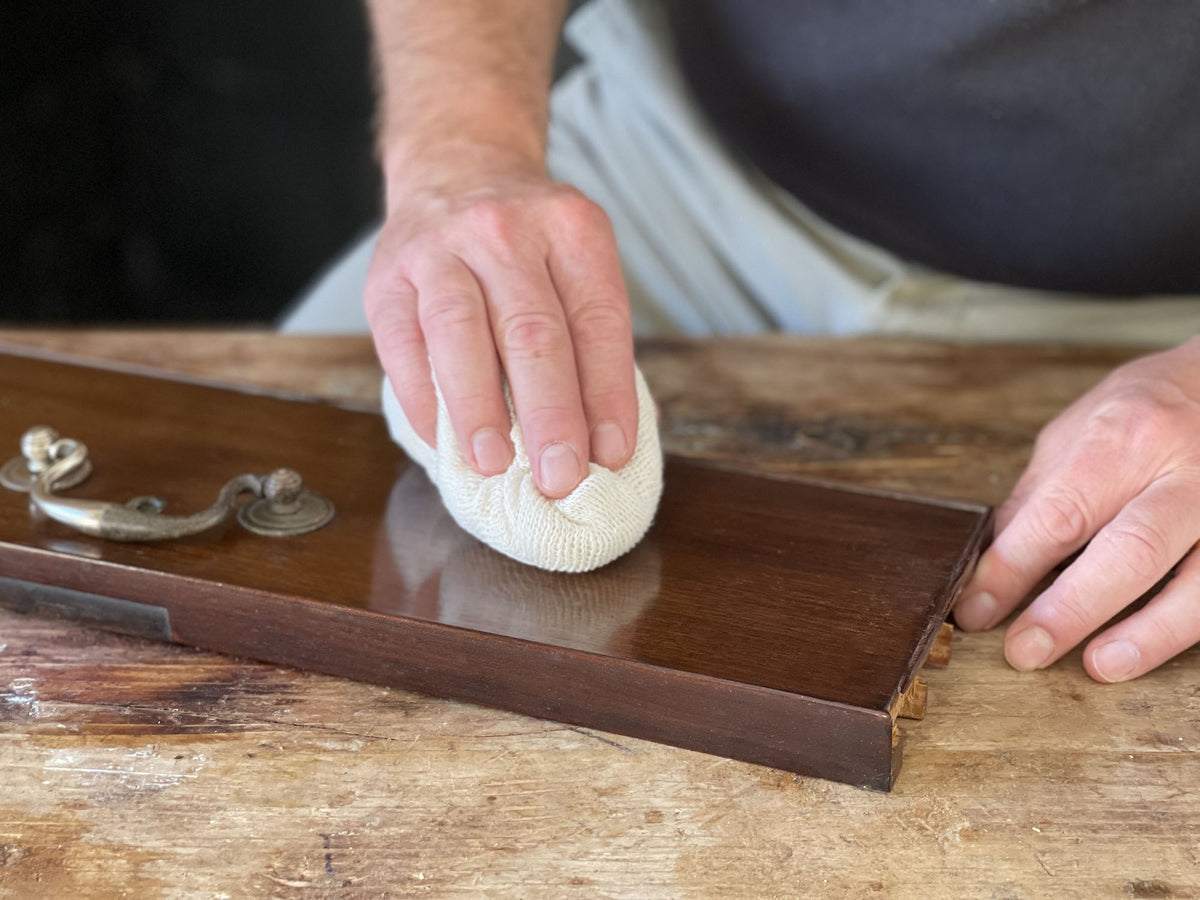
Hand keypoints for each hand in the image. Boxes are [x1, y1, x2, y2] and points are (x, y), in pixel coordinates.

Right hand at [365, 153, 636, 497]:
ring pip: (460, 334)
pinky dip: (425, 401)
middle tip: (560, 477)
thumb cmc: (527, 241)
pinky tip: (443, 441)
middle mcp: (506, 231)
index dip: (606, 394)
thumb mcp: (576, 261)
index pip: (597, 321)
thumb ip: (587, 339)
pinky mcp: (388, 277)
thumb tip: (597, 443)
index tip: (611, 454)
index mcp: (571, 230)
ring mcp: (440, 250)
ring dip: (479, 408)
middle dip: (550, 413)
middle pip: (533, 332)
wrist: (457, 167)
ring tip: (494, 464)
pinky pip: (403, 346)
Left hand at [955, 335, 1199, 681]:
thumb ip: (1039, 498)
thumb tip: (991, 563)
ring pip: (1198, 582)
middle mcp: (1184, 473)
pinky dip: (1186, 626)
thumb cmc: (1147, 409)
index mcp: (1123, 441)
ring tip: (1098, 666)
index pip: (1060, 514)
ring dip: (1146, 633)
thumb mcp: (1077, 433)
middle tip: (1025, 650)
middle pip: (1130, 549)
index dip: (1011, 569)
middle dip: (1072, 608)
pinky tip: (1153, 647)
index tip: (976, 609)